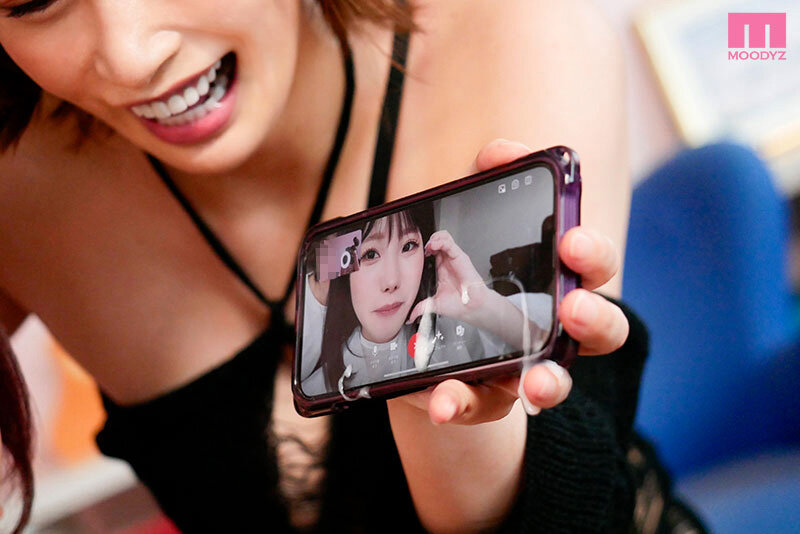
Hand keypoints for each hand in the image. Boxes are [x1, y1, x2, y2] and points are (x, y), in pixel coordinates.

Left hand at [397, 139, 628, 423]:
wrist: (424, 337)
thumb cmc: (461, 274)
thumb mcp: (470, 219)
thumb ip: (485, 180)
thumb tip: (500, 152)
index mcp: (555, 280)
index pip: (594, 266)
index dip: (593, 254)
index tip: (572, 242)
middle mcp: (553, 329)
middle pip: (602, 331)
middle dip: (595, 318)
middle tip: (572, 307)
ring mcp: (524, 368)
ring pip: (554, 383)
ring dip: (550, 384)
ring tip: (534, 384)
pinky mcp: (482, 396)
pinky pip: (481, 407)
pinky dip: (462, 403)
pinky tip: (443, 401)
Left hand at [406, 230, 489, 324]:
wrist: (471, 308)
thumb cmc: (459, 305)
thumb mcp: (434, 305)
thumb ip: (422, 307)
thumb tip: (410, 317)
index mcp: (442, 269)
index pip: (433, 251)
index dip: (425, 249)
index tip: (418, 256)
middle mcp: (448, 261)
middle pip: (438, 240)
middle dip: (428, 241)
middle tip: (423, 250)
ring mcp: (454, 258)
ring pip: (444, 237)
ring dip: (434, 238)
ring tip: (428, 246)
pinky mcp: (460, 257)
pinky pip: (449, 243)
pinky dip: (440, 241)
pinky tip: (432, 247)